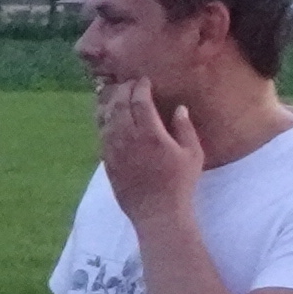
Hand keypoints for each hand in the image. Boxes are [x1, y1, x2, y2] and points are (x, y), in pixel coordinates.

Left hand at [94, 74, 203, 221]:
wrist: (157, 212)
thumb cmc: (179, 184)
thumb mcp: (192, 155)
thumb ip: (185, 128)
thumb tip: (179, 108)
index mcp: (151, 133)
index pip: (140, 100)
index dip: (140, 86)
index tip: (144, 80)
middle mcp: (128, 138)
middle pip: (119, 104)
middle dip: (123, 89)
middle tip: (129, 83)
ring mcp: (114, 149)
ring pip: (106, 117)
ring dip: (109, 101)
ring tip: (115, 92)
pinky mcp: (106, 160)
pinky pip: (100, 133)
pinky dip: (102, 119)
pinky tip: (106, 114)